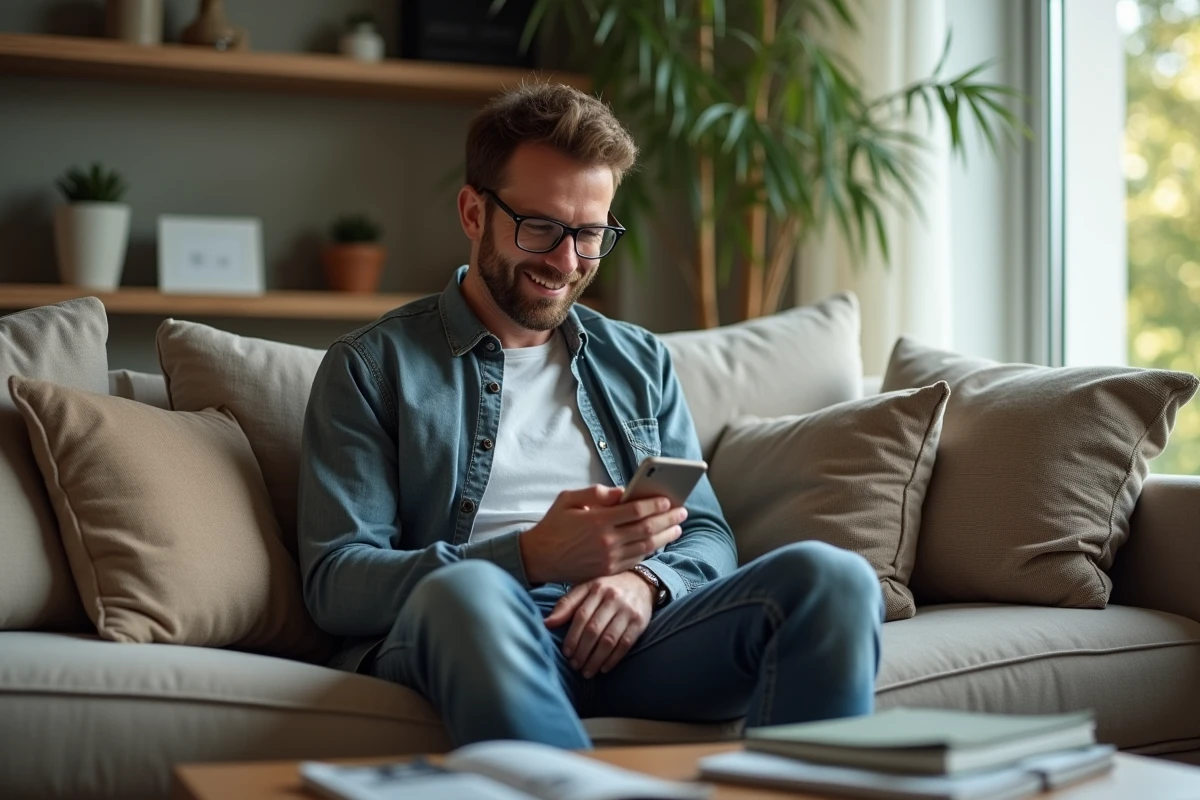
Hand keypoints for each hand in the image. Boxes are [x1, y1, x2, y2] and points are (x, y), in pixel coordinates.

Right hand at [518, 485, 685, 584]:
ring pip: (645, 546)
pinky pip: (635, 559)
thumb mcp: (569, 499)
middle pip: (646, 529)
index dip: (655, 505)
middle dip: (667, 520)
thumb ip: (597, 493)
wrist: (539, 558)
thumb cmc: (554, 525)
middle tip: (682, 512)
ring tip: (677, 528)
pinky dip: (650, 550)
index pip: (635, 511)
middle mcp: (606, 541)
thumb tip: (623, 491)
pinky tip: (658, 542)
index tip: (669, 500)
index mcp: (597, 520)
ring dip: (665, 537)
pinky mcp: (607, 571)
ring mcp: (608, 559)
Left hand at [544, 571, 655, 677]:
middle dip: (582, 651)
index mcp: (596, 588)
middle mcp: (613, 598)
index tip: (566, 653)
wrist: (641, 583)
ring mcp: (628, 610)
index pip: (581, 616)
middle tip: (575, 665)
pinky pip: (625, 644)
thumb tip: (547, 623)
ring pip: (609, 640)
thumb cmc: (607, 589)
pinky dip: (613, 659)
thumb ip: (566, 604)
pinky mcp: (640, 622)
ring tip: (587, 672)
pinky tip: (604, 668)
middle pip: (594, 630)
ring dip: (596, 659)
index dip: (572, 637)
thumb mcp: (586, 589)